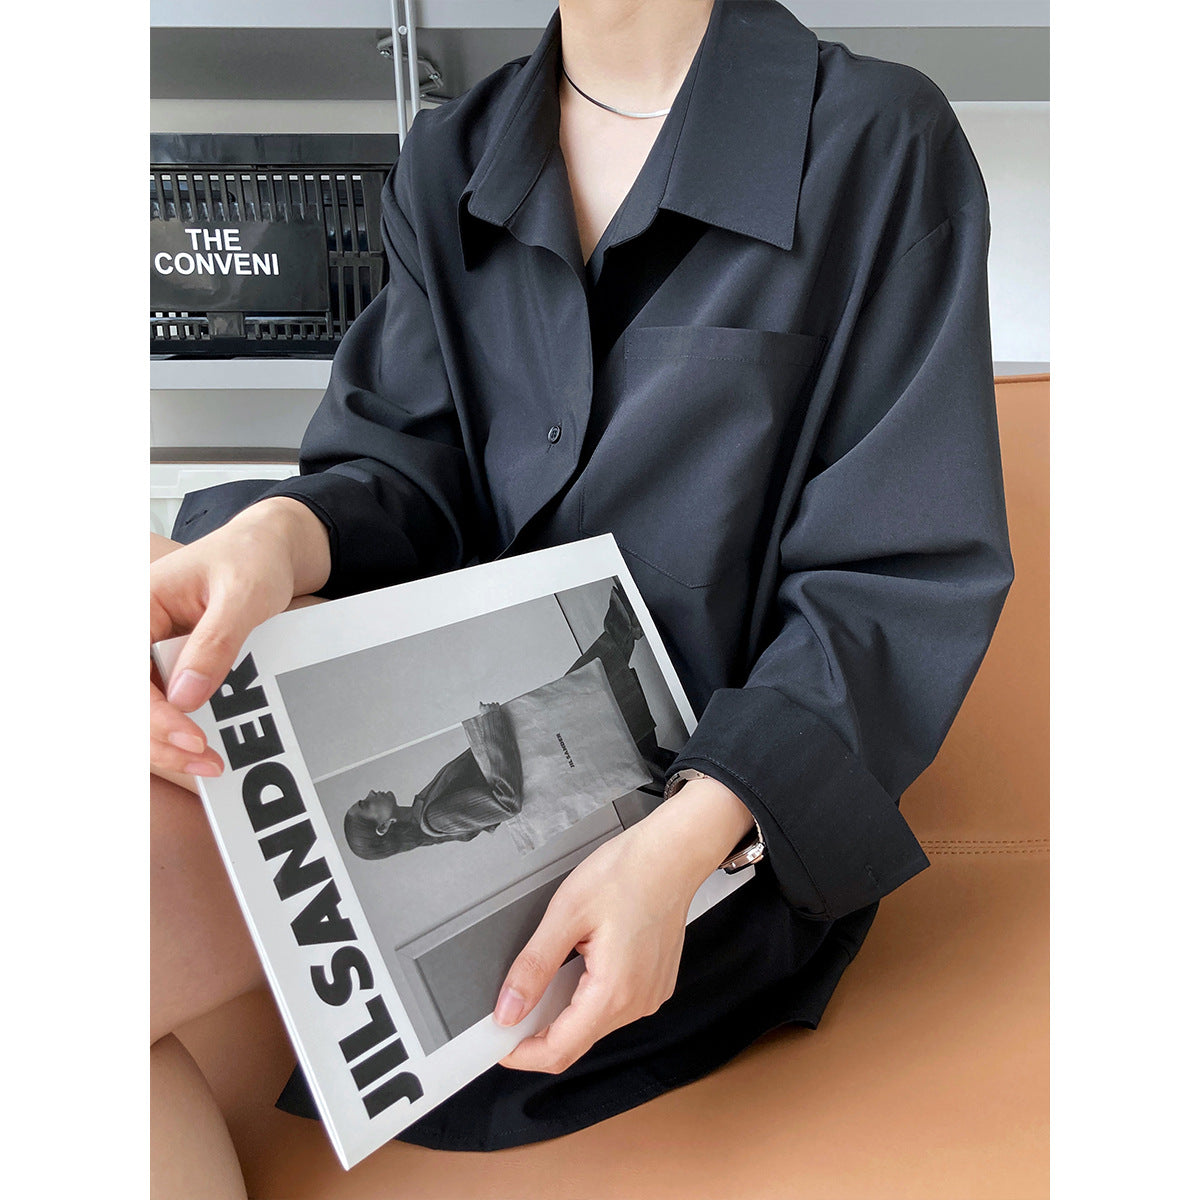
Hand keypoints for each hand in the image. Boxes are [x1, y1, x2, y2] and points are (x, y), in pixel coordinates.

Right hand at [149, 498, 330, 779]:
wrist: (267, 549)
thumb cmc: (251, 559)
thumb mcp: (244, 594)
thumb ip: (216, 641)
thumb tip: (185, 698)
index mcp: (135, 607)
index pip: (123, 675)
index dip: (151, 715)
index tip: (192, 739)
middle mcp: (131, 633)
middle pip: (121, 702)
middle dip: (157, 740)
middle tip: (207, 763)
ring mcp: (144, 652)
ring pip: (136, 712)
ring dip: (164, 744)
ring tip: (210, 764)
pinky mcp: (164, 667)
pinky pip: (159, 706)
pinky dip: (177, 731)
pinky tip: (206, 749)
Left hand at [493, 778, 754, 1073]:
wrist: (673, 854)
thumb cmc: (628, 873)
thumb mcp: (566, 913)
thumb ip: (534, 966)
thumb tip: (508, 1009)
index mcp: (614, 991)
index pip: (559, 1050)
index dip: (521, 1055)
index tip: (496, 1045)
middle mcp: (637, 1003)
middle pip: (576, 1042)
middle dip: (537, 1033)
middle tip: (509, 1009)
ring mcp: (649, 995)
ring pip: (593, 1025)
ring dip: (562, 1014)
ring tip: (544, 977)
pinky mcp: (654, 984)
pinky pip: (612, 1006)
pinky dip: (585, 999)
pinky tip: (575, 967)